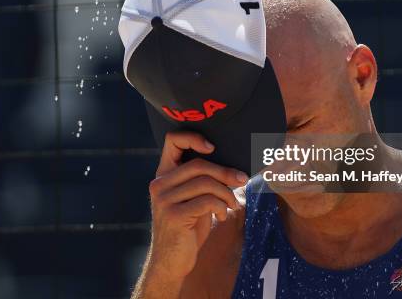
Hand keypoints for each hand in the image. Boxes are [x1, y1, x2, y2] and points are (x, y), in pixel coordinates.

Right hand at [147, 131, 248, 279]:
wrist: (170, 262)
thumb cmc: (187, 228)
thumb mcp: (191, 200)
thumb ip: (201, 182)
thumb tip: (234, 169)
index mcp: (162, 175)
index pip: (172, 141)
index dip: (194, 138)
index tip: (213, 147)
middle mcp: (159, 184)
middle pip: (199, 164)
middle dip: (225, 172)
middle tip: (242, 180)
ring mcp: (164, 200)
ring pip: (206, 183)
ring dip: (226, 193)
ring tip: (231, 204)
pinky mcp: (174, 216)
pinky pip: (207, 201)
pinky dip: (221, 207)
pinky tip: (222, 215)